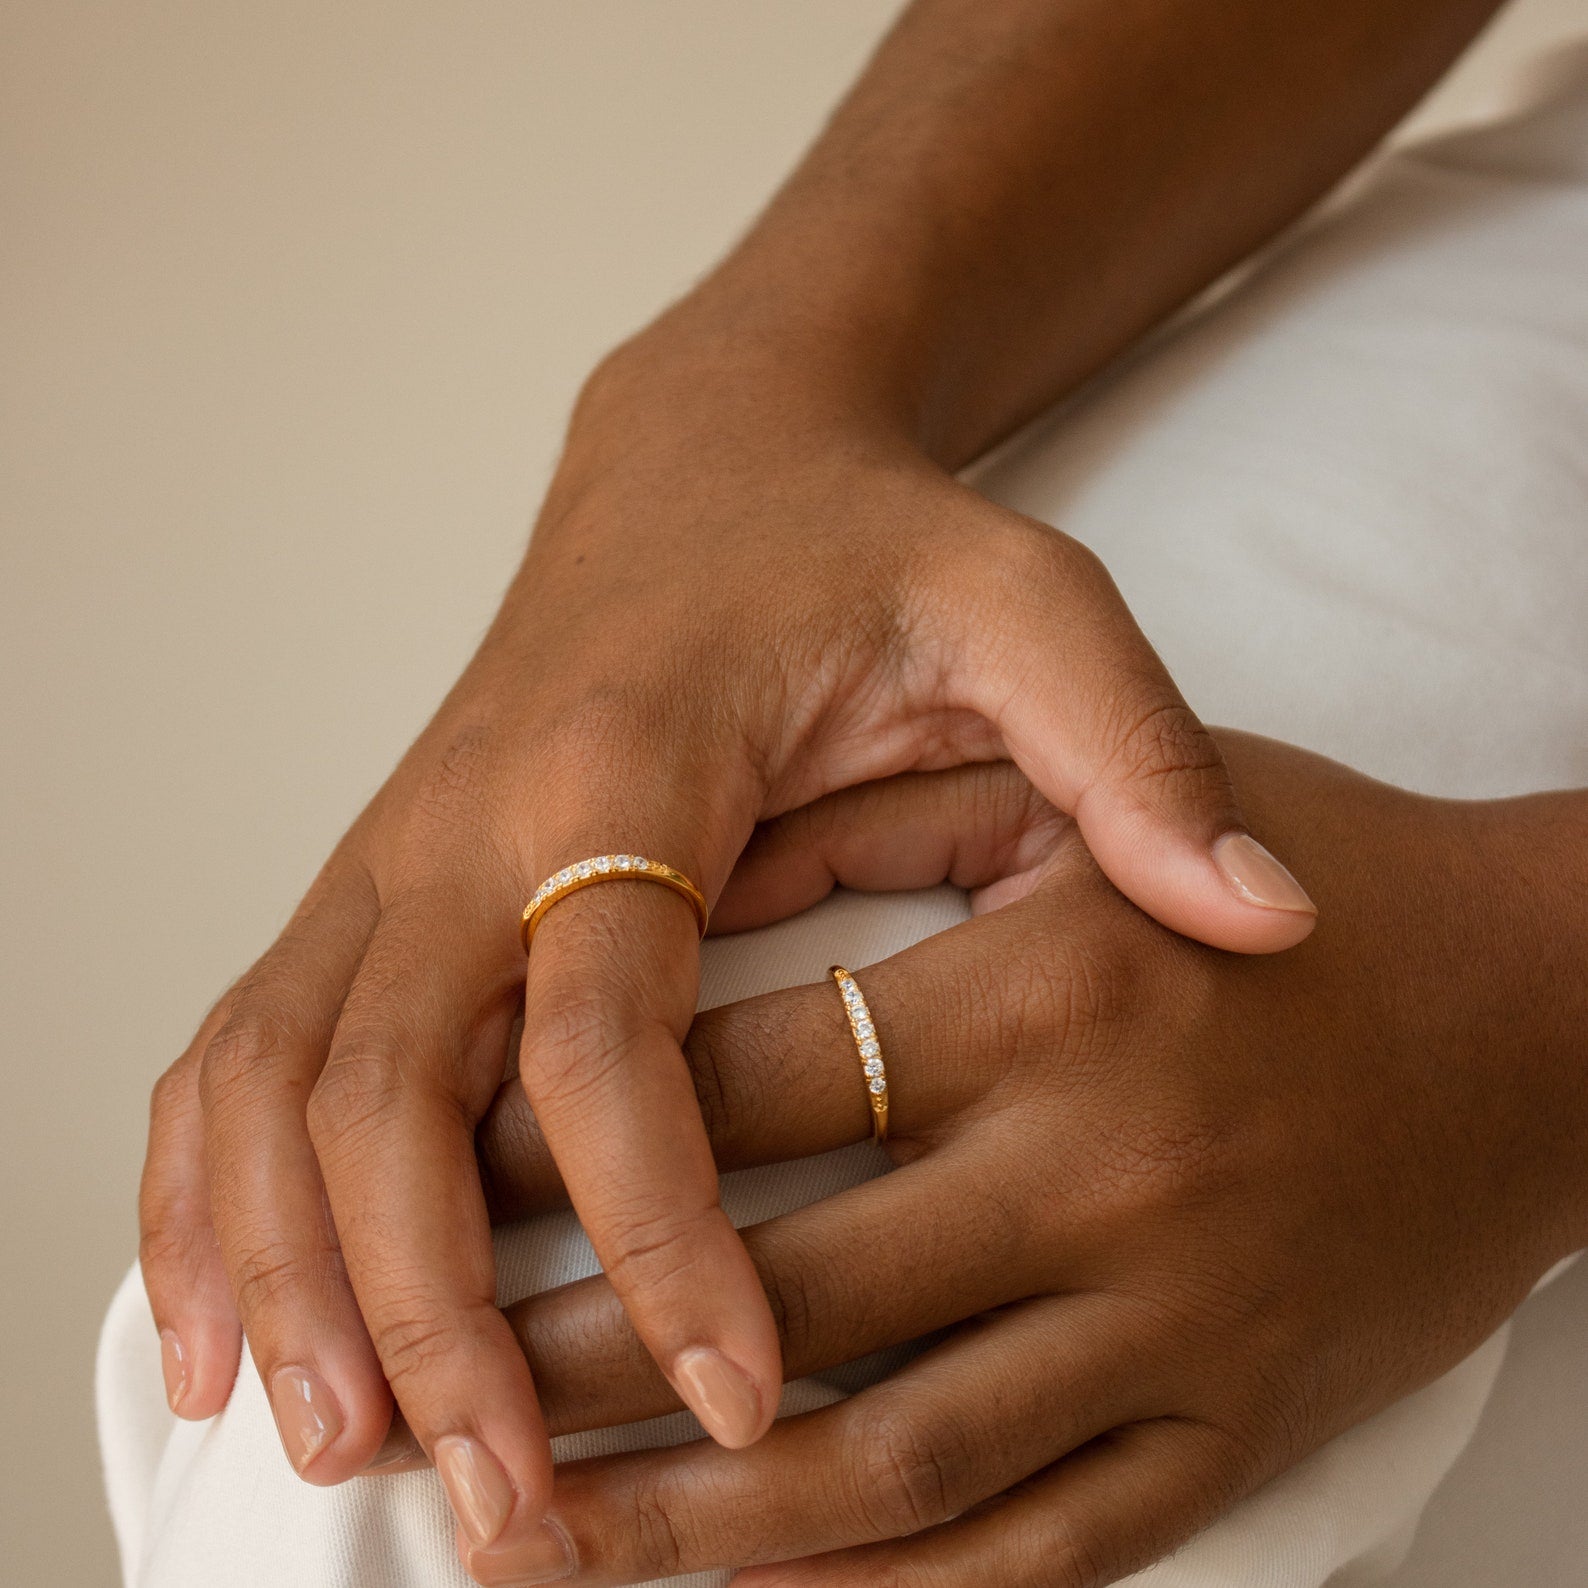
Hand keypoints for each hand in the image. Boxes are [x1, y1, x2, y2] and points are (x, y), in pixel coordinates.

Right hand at [136, 325, 1319, 1546]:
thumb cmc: (858, 541)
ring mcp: (395, 850)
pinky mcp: (374, 881)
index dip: (659, 1223)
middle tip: (510, 1498)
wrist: (713, 455)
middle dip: (430, 1309)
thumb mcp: (1025, 606)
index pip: (603, 1029)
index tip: (745, 1387)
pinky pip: (241, 1047)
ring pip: (273, 1083)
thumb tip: (1262, 920)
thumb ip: (1131, 753)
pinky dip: (207, 1193)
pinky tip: (222, 1323)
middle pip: (389, 1091)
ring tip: (345, 1454)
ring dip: (288, 1275)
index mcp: (624, 762)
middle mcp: (469, 814)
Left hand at [447, 735, 1586, 1584]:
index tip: (468, 1177)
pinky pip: (1041, 1552)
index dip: (596, 1133)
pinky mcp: (1243, 1431)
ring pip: (897, 1461)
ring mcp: (1181, 1320)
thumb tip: (705, 874)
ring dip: (703, 1529)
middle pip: (794, 1290)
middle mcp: (1112, 1165)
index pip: (767, 1078)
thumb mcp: (1117, 809)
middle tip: (450, 1396)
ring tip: (546, 1543)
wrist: (1554, 1008)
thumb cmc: (1324, 881)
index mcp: (1063, 986)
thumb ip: (907, 821)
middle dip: (594, 1358)